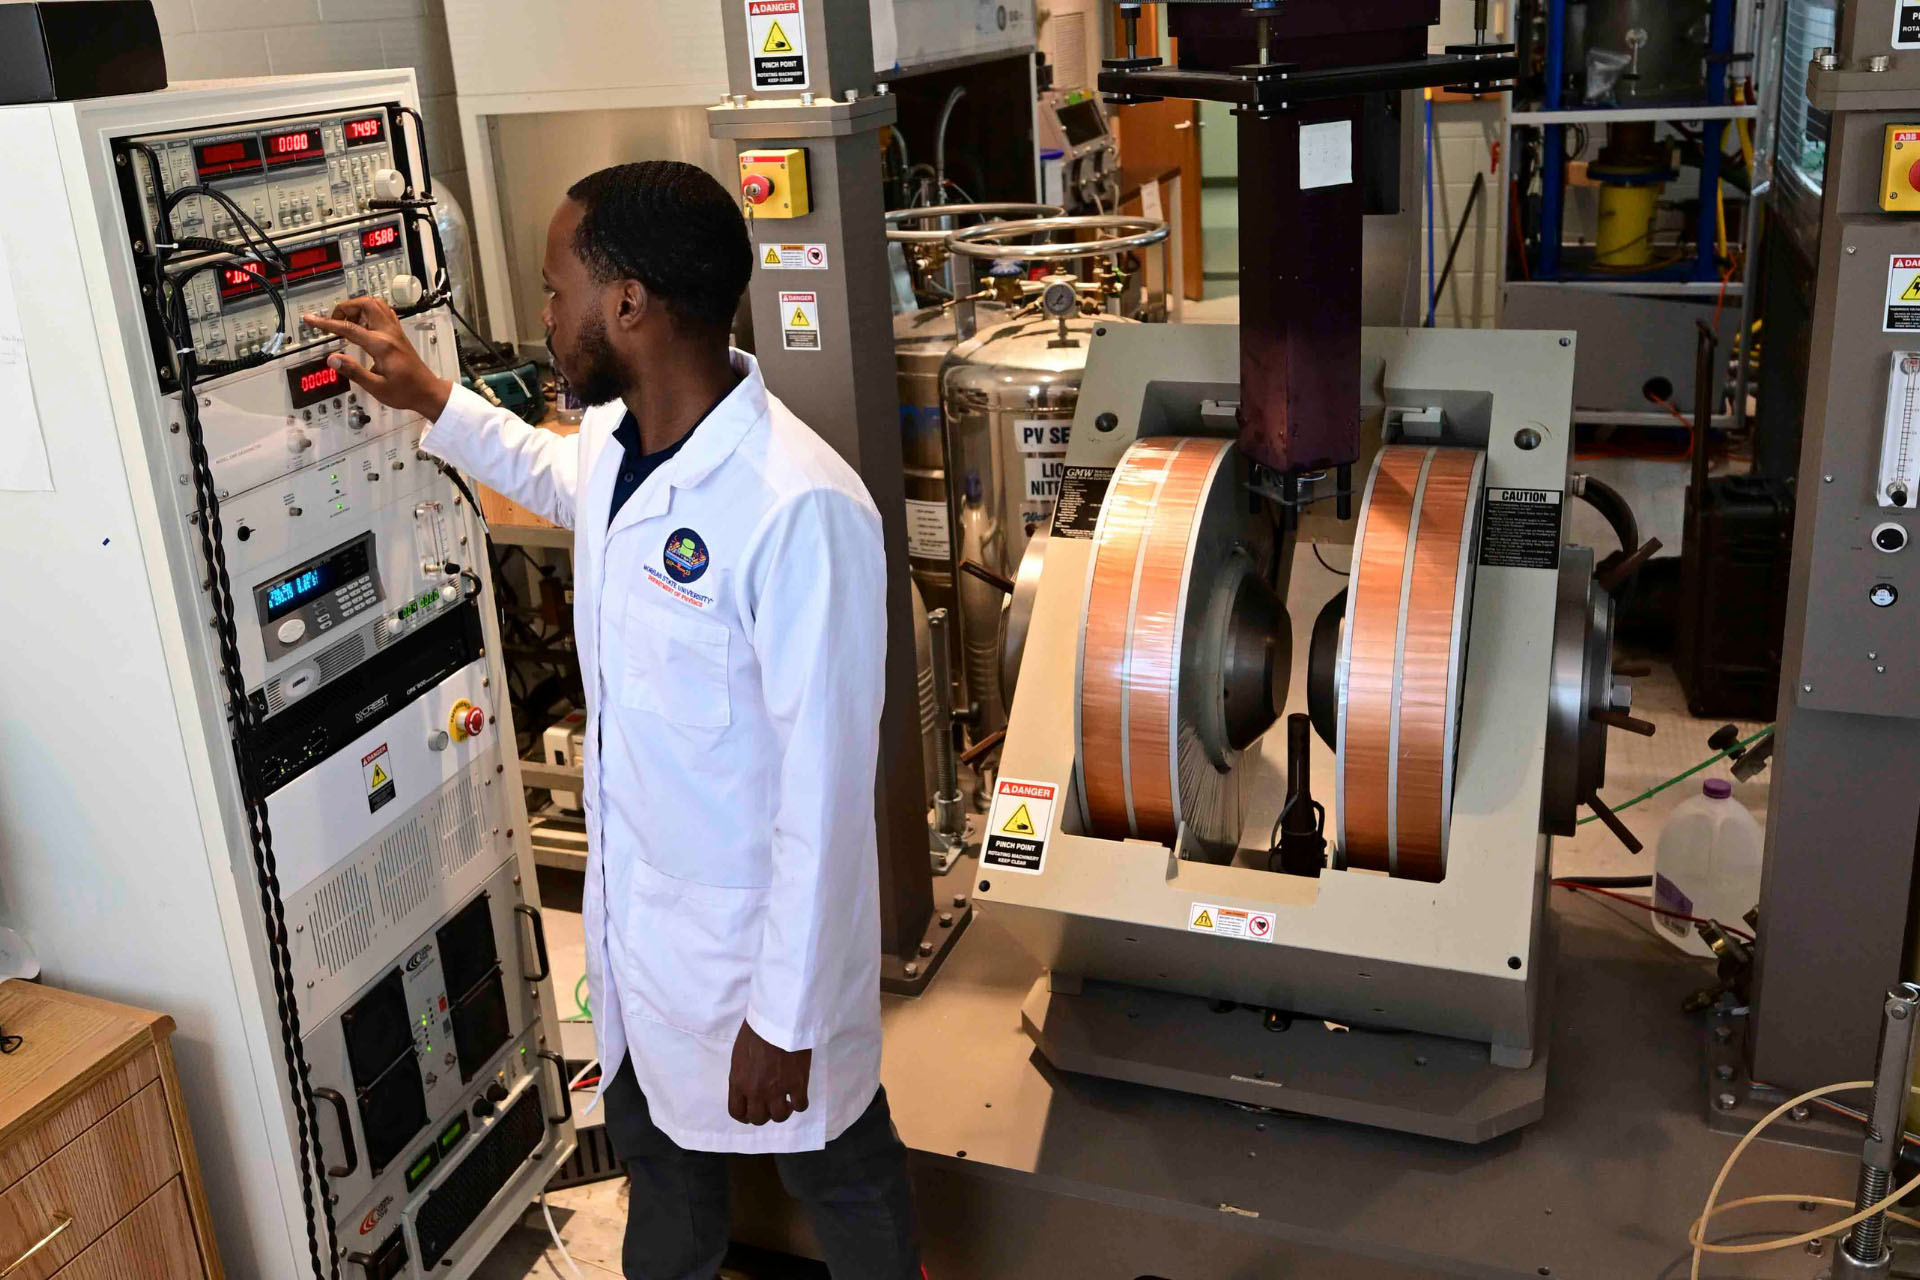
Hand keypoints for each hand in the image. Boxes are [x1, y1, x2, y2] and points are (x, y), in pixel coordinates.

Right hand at [303, 297, 452, 420]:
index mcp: (382, 346)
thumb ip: (354, 371)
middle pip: (365, 304)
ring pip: (376, 304)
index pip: (349, 328)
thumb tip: (333, 359)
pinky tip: (361, 325)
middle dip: (345, 307)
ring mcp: (395, 331)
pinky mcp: (398, 334)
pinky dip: (369, 312)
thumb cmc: (405, 392)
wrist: (427, 392)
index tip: (311, 319)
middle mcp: (389, 333)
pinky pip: (383, 312)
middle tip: (334, 322)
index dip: (327, 323)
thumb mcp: (376, 387)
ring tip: (347, 323)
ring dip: (358, 307)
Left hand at [728, 1021, 810, 1125]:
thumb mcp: (738, 1055)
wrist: (777, 1019)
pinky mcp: (797, 1084)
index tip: (752, 1111)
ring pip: (779, 1117)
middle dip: (764, 1114)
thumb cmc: (756, 1030)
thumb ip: (742, 1075)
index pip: (737, 1112)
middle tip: (771, 1104)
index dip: (745, 1116)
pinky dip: (800, 1103)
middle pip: (758, 1118)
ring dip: (783, 1111)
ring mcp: (777, 1090)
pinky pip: (800, 1106)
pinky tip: (799, 1094)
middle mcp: (756, 1091)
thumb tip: (748, 1086)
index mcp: (738, 1082)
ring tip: (787, 1101)